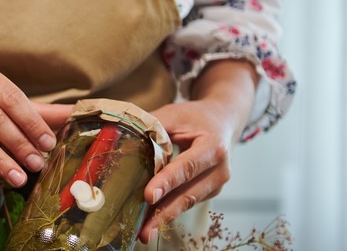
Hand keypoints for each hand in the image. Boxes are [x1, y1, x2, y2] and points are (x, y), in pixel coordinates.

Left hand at [138, 100, 234, 242]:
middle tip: (145, 228)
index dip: (167, 182)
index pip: (186, 166)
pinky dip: (169, 210)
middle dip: (164, 212)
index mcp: (213, 146)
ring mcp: (217, 183)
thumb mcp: (174, 115)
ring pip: (187, 202)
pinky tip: (151, 220)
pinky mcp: (209, 191)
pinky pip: (187, 202)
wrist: (222, 121)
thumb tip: (123, 142)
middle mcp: (220, 169)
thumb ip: (152, 128)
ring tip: (145, 231)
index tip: (148, 195)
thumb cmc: (194, 117)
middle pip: (189, 193)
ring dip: (165, 217)